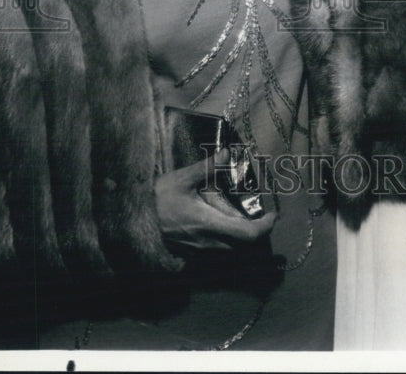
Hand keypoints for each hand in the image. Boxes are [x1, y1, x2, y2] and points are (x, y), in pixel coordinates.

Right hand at [155, 150, 275, 251]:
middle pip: (244, 245)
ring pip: (232, 250)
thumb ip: (208, 167)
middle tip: (261, 213)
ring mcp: (200, 252)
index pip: (248, 235)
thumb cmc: (157, 200)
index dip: (265, 227)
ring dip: (242, 235)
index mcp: (209, 224)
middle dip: (257, 230)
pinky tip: (222, 221)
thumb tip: (228, 152)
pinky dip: (229, 239)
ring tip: (242, 214)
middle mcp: (209, 243)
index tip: (272, 214)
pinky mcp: (192, 254)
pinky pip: (219, 251)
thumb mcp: (183, 178)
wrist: (132, 223)